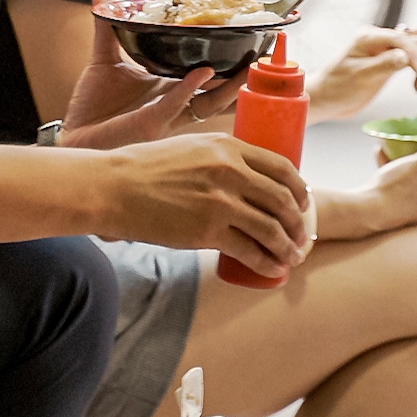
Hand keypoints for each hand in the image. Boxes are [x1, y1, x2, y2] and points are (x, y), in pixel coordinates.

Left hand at [60, 0, 243, 148]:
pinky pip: (176, 105)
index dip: (230, 63)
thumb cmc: (93, 106)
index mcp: (169, 89)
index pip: (208, 76)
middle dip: (242, 79)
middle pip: (219, 93)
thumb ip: (108, 24)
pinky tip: (203, 72)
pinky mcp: (151, 124)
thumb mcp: (105, 58)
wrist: (73, 137)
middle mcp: (174, 104)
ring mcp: (166, 116)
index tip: (249, 42)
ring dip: (227, 86)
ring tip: (246, 67)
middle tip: (263, 57)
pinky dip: (190, 89)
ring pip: (208, 104)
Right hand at [96, 133, 309, 278]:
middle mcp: (230, 171)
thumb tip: (242, 178)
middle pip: (283, 200)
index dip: (299, 189)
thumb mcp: (190, 148)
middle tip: (301, 235)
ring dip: (288, 247)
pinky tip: (274, 269)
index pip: (282, 167)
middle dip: (298, 222)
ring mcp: (221, 202)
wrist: (113, 187)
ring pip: (272, 229)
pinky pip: (250, 251)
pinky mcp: (208, 232)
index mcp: (228, 147)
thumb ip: (218, 159)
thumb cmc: (145, 168)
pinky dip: (267, 263)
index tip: (303, 202)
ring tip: (292, 257)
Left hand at [308, 25, 416, 120]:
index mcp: (368, 37)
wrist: (324, 99)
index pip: (403, 39)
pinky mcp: (389, 59)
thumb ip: (383, 65)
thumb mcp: (359, 78)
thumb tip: (406, 57)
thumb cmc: (335, 88)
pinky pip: (413, 51)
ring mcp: (385, 48)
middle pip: (416, 35)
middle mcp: (378, 38)